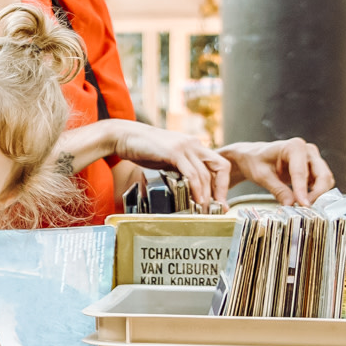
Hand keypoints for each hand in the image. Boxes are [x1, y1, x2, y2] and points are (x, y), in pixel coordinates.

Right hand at [109, 121, 231, 207]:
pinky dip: (196, 189)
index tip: (218, 199)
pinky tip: (196, 199)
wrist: (123, 136)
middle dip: (221, 189)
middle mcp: (193, 144)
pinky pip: (191, 173)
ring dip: (207, 194)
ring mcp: (185, 146)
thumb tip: (187, 186)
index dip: (222, 182)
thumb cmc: (141, 148)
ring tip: (205, 208)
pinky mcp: (174, 152)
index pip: (218, 164)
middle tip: (218, 207)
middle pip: (220, 167)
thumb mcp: (166, 158)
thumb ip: (178, 167)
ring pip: (205, 173)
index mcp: (193, 145)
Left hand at [219, 138, 334, 205]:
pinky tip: (306, 201)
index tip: (303, 205)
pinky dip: (317, 192)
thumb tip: (290, 205)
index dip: (302, 190)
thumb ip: (278, 190)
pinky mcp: (314, 168)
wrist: (254, 157)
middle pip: (322, 174)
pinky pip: (321, 182)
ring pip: (325, 179)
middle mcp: (307, 150)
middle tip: (305, 208)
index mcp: (294, 146)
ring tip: (304, 206)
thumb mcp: (262, 176)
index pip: (301, 172)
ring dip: (319, 194)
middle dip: (317, 193)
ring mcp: (313, 158)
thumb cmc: (256, 161)